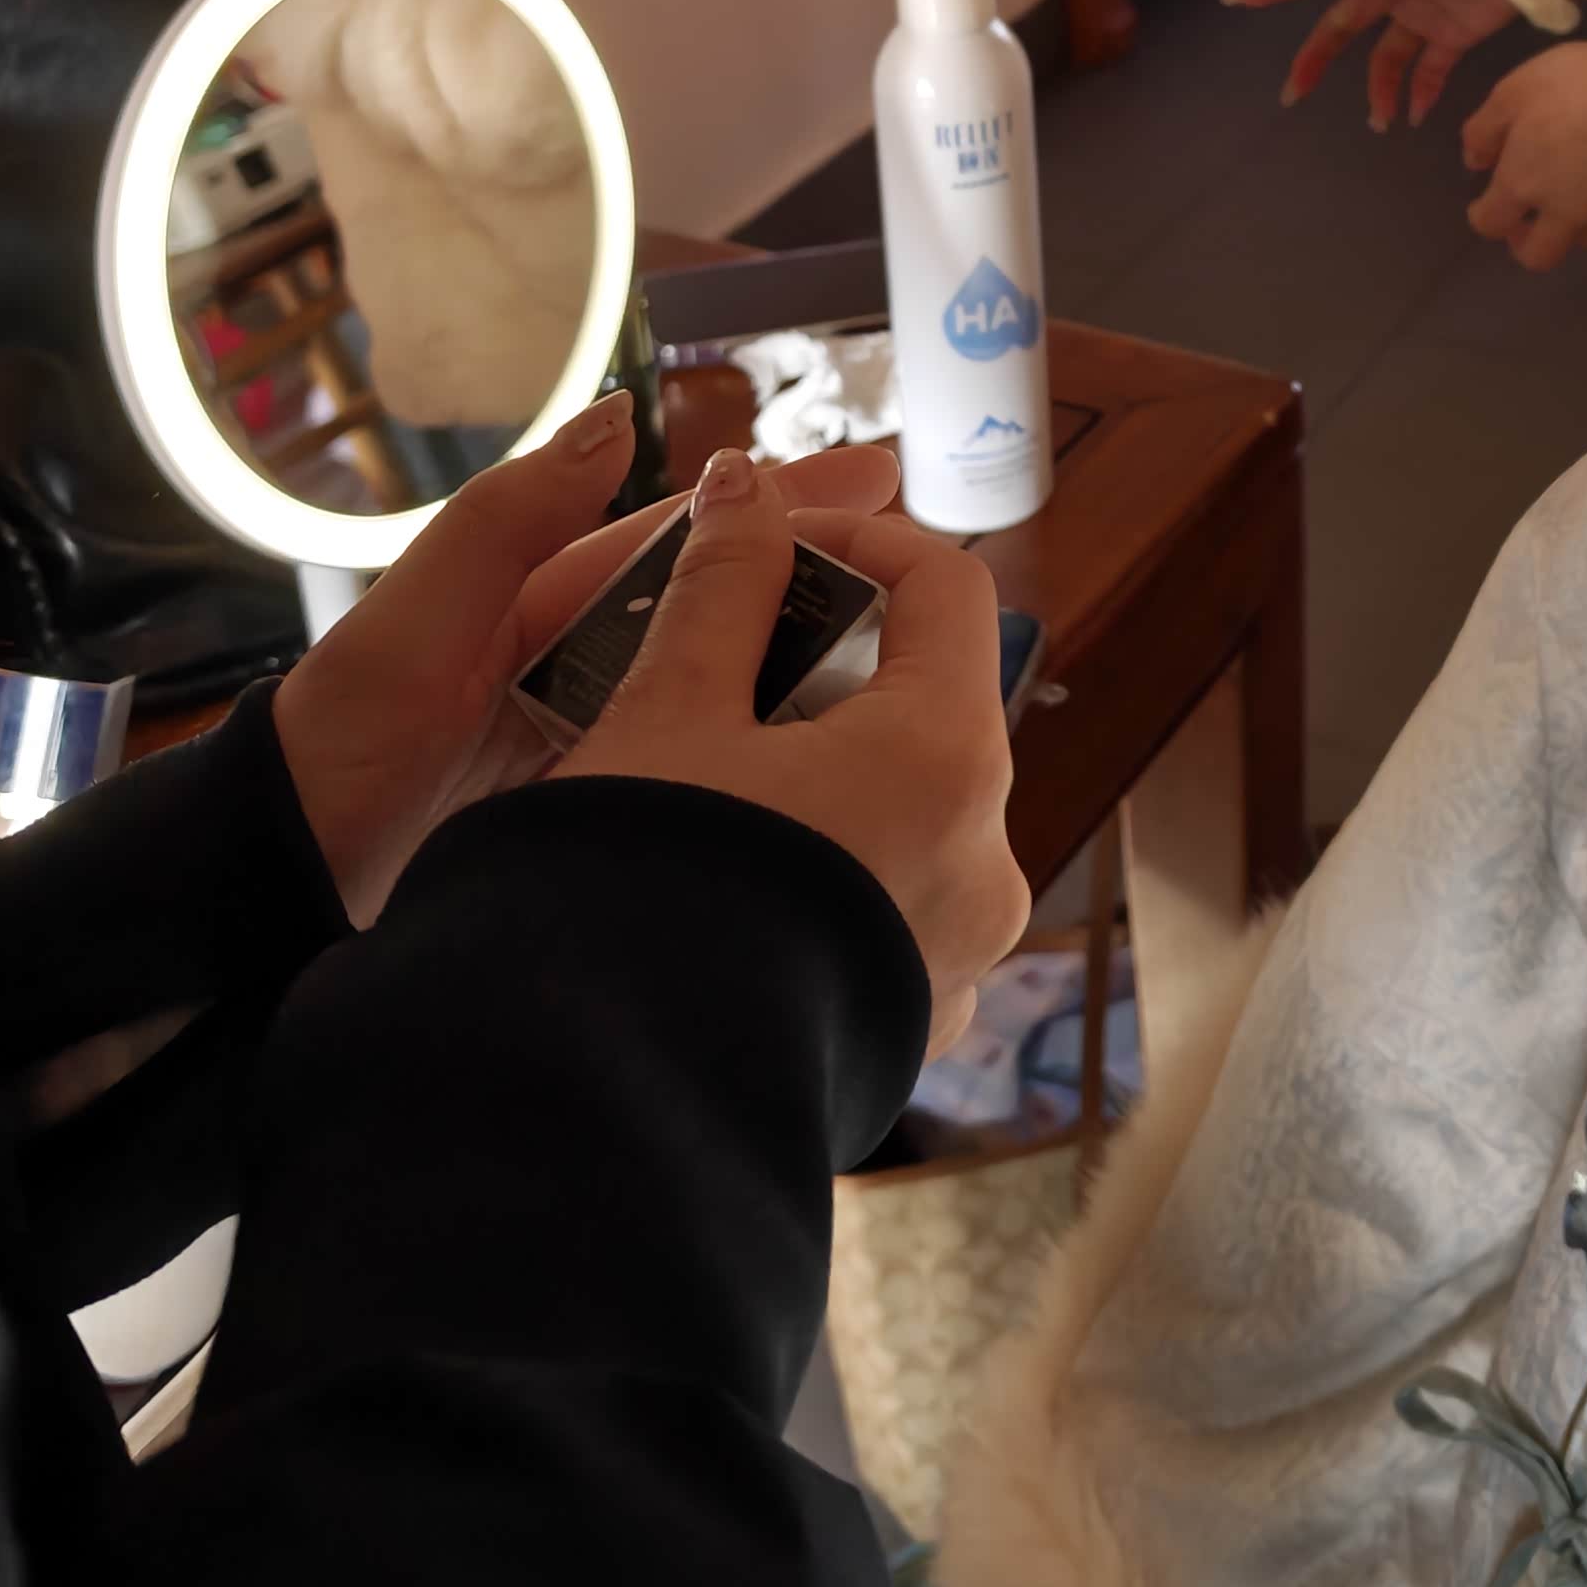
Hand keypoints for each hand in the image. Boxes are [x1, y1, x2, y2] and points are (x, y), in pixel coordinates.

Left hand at [268, 394, 902, 924]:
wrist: (283, 882)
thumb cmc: (343, 739)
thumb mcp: (421, 616)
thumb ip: (512, 518)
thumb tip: (619, 415)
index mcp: (553, 599)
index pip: (696, 537)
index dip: (788, 504)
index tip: (882, 476)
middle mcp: (590, 664)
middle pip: (732, 612)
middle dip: (831, 581)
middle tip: (937, 569)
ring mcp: (604, 746)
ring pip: (729, 697)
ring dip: (816, 678)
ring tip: (918, 675)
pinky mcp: (607, 822)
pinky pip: (704, 779)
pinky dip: (768, 769)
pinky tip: (832, 779)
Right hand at [559, 448, 1031, 1054]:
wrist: (600, 1100)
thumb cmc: (635, 886)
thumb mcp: (668, 709)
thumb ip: (724, 584)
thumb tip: (746, 486)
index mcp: (947, 762)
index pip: (948, 588)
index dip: (861, 539)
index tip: (774, 540)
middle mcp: (987, 859)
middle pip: (932, 703)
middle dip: (833, 661)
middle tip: (723, 655)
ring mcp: (961, 953)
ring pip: (913, 811)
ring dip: (830, 766)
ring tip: (713, 767)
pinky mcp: (915, 1022)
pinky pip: (890, 907)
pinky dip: (831, 864)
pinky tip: (734, 870)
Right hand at [1225, 0, 1520, 128]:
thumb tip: (1338, 21)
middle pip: (1341, 30)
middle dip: (1316, 60)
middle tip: (1295, 93)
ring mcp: (1420, 14)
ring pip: (1384, 60)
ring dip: (1379, 90)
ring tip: (1380, 120)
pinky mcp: (1453, 35)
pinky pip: (1428, 71)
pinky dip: (1422, 94)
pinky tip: (1417, 115)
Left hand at [1457, 32, 1586, 268]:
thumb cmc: (1576, 82)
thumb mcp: (1513, 91)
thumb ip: (1484, 131)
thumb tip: (1475, 163)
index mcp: (1524, 185)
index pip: (1490, 224)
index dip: (1483, 217)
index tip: (1483, 205)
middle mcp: (1564, 213)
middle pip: (1539, 256)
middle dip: (1527, 243)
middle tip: (1528, 221)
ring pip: (1585, 242)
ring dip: (1573, 228)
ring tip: (1576, 201)